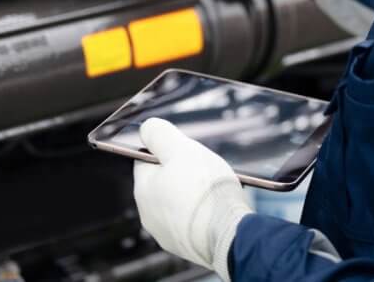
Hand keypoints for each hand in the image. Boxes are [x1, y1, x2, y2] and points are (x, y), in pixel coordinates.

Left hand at [133, 119, 251, 281]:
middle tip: (203, 169)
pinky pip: (191, 221)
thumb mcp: (181, 149)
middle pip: (163, 181)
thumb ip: (159, 134)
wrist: (229, 234)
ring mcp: (166, 233)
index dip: (167, 150)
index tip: (185, 151)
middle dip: (182, 172)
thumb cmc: (205, 191)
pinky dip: (201, 214)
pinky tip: (216, 209)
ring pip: (177, 202)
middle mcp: (149, 214)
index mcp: (144, 189)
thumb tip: (146, 128)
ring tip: (213, 189)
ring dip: (192, 194)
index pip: (146, 159)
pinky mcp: (186, 246)